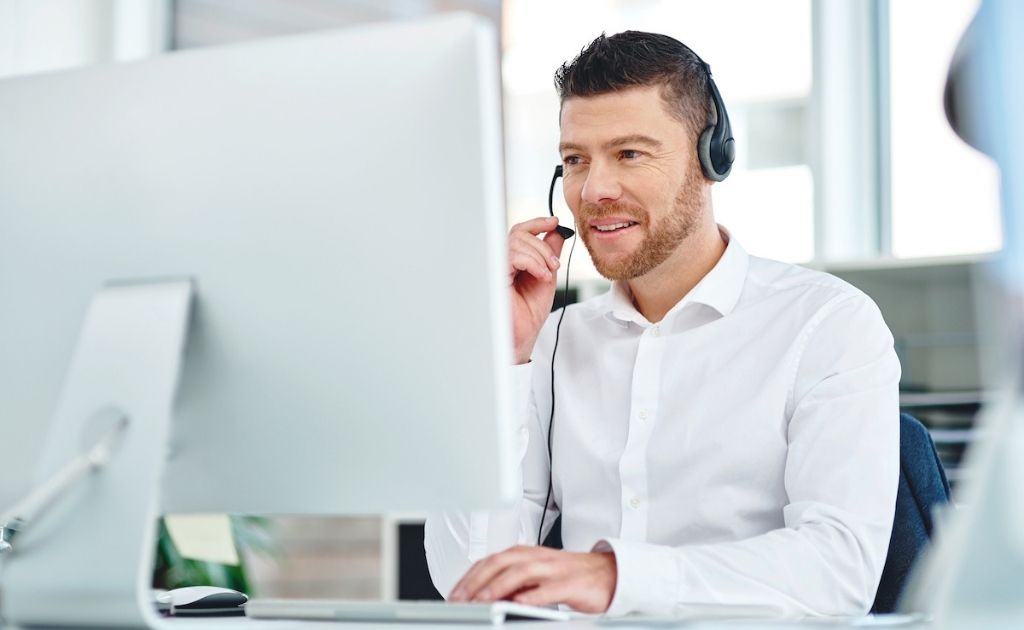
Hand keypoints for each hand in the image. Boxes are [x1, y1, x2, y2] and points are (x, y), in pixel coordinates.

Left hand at [448, 545, 616, 613]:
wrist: (607, 573)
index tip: (455, 594)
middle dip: (477, 581)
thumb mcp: (536, 577)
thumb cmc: (569, 575)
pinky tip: (518, 604)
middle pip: (501, 563)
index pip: (490, 561)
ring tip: (482, 601)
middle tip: (461, 599)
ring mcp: (554, 569)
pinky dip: (532, 596)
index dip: (470, 576)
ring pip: (521, 573)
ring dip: (498, 587)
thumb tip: (485, 597)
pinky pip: (548, 589)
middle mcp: (537, 557)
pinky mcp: (571, 583)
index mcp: (526, 554)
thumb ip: (512, 584)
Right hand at [509, 217, 565, 363]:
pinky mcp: (494, 275)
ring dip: (539, 256)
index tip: (554, 222)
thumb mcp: (547, 275)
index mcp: (512, 259)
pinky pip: (513, 256)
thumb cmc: (529, 311)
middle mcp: (501, 260)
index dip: (537, 222)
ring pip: (517, 242)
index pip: (520, 231)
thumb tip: (557, 232)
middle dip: (542, 246)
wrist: (523, 334)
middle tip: (554, 264)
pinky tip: (541, 276)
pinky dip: (532, 262)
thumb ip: (549, 253)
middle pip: (520, 233)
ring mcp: (495, 266)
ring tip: (547, 274)